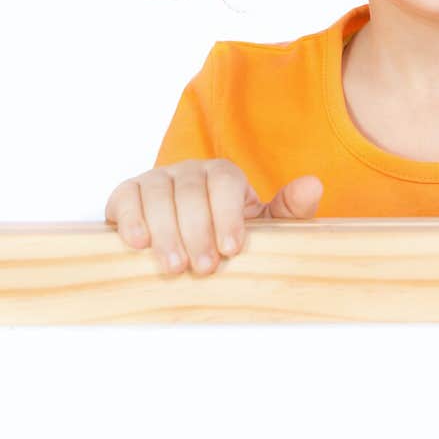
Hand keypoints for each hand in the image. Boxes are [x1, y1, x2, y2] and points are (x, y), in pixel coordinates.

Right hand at [105, 160, 322, 275]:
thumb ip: (288, 209)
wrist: (190, 237)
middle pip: (190, 192)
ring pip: (156, 194)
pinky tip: (138, 243)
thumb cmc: (230, 232)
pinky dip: (130, 219)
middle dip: (197, 231)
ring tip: (174, 266)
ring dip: (164, 231)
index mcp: (224, 175)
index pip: (225, 184)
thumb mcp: (264, 224)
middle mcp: (190, 171)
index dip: (228, 215)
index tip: (231, 248)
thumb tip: (313, 185)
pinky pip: (125, 198)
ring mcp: (157, 180)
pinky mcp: (128, 194)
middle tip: (203, 268)